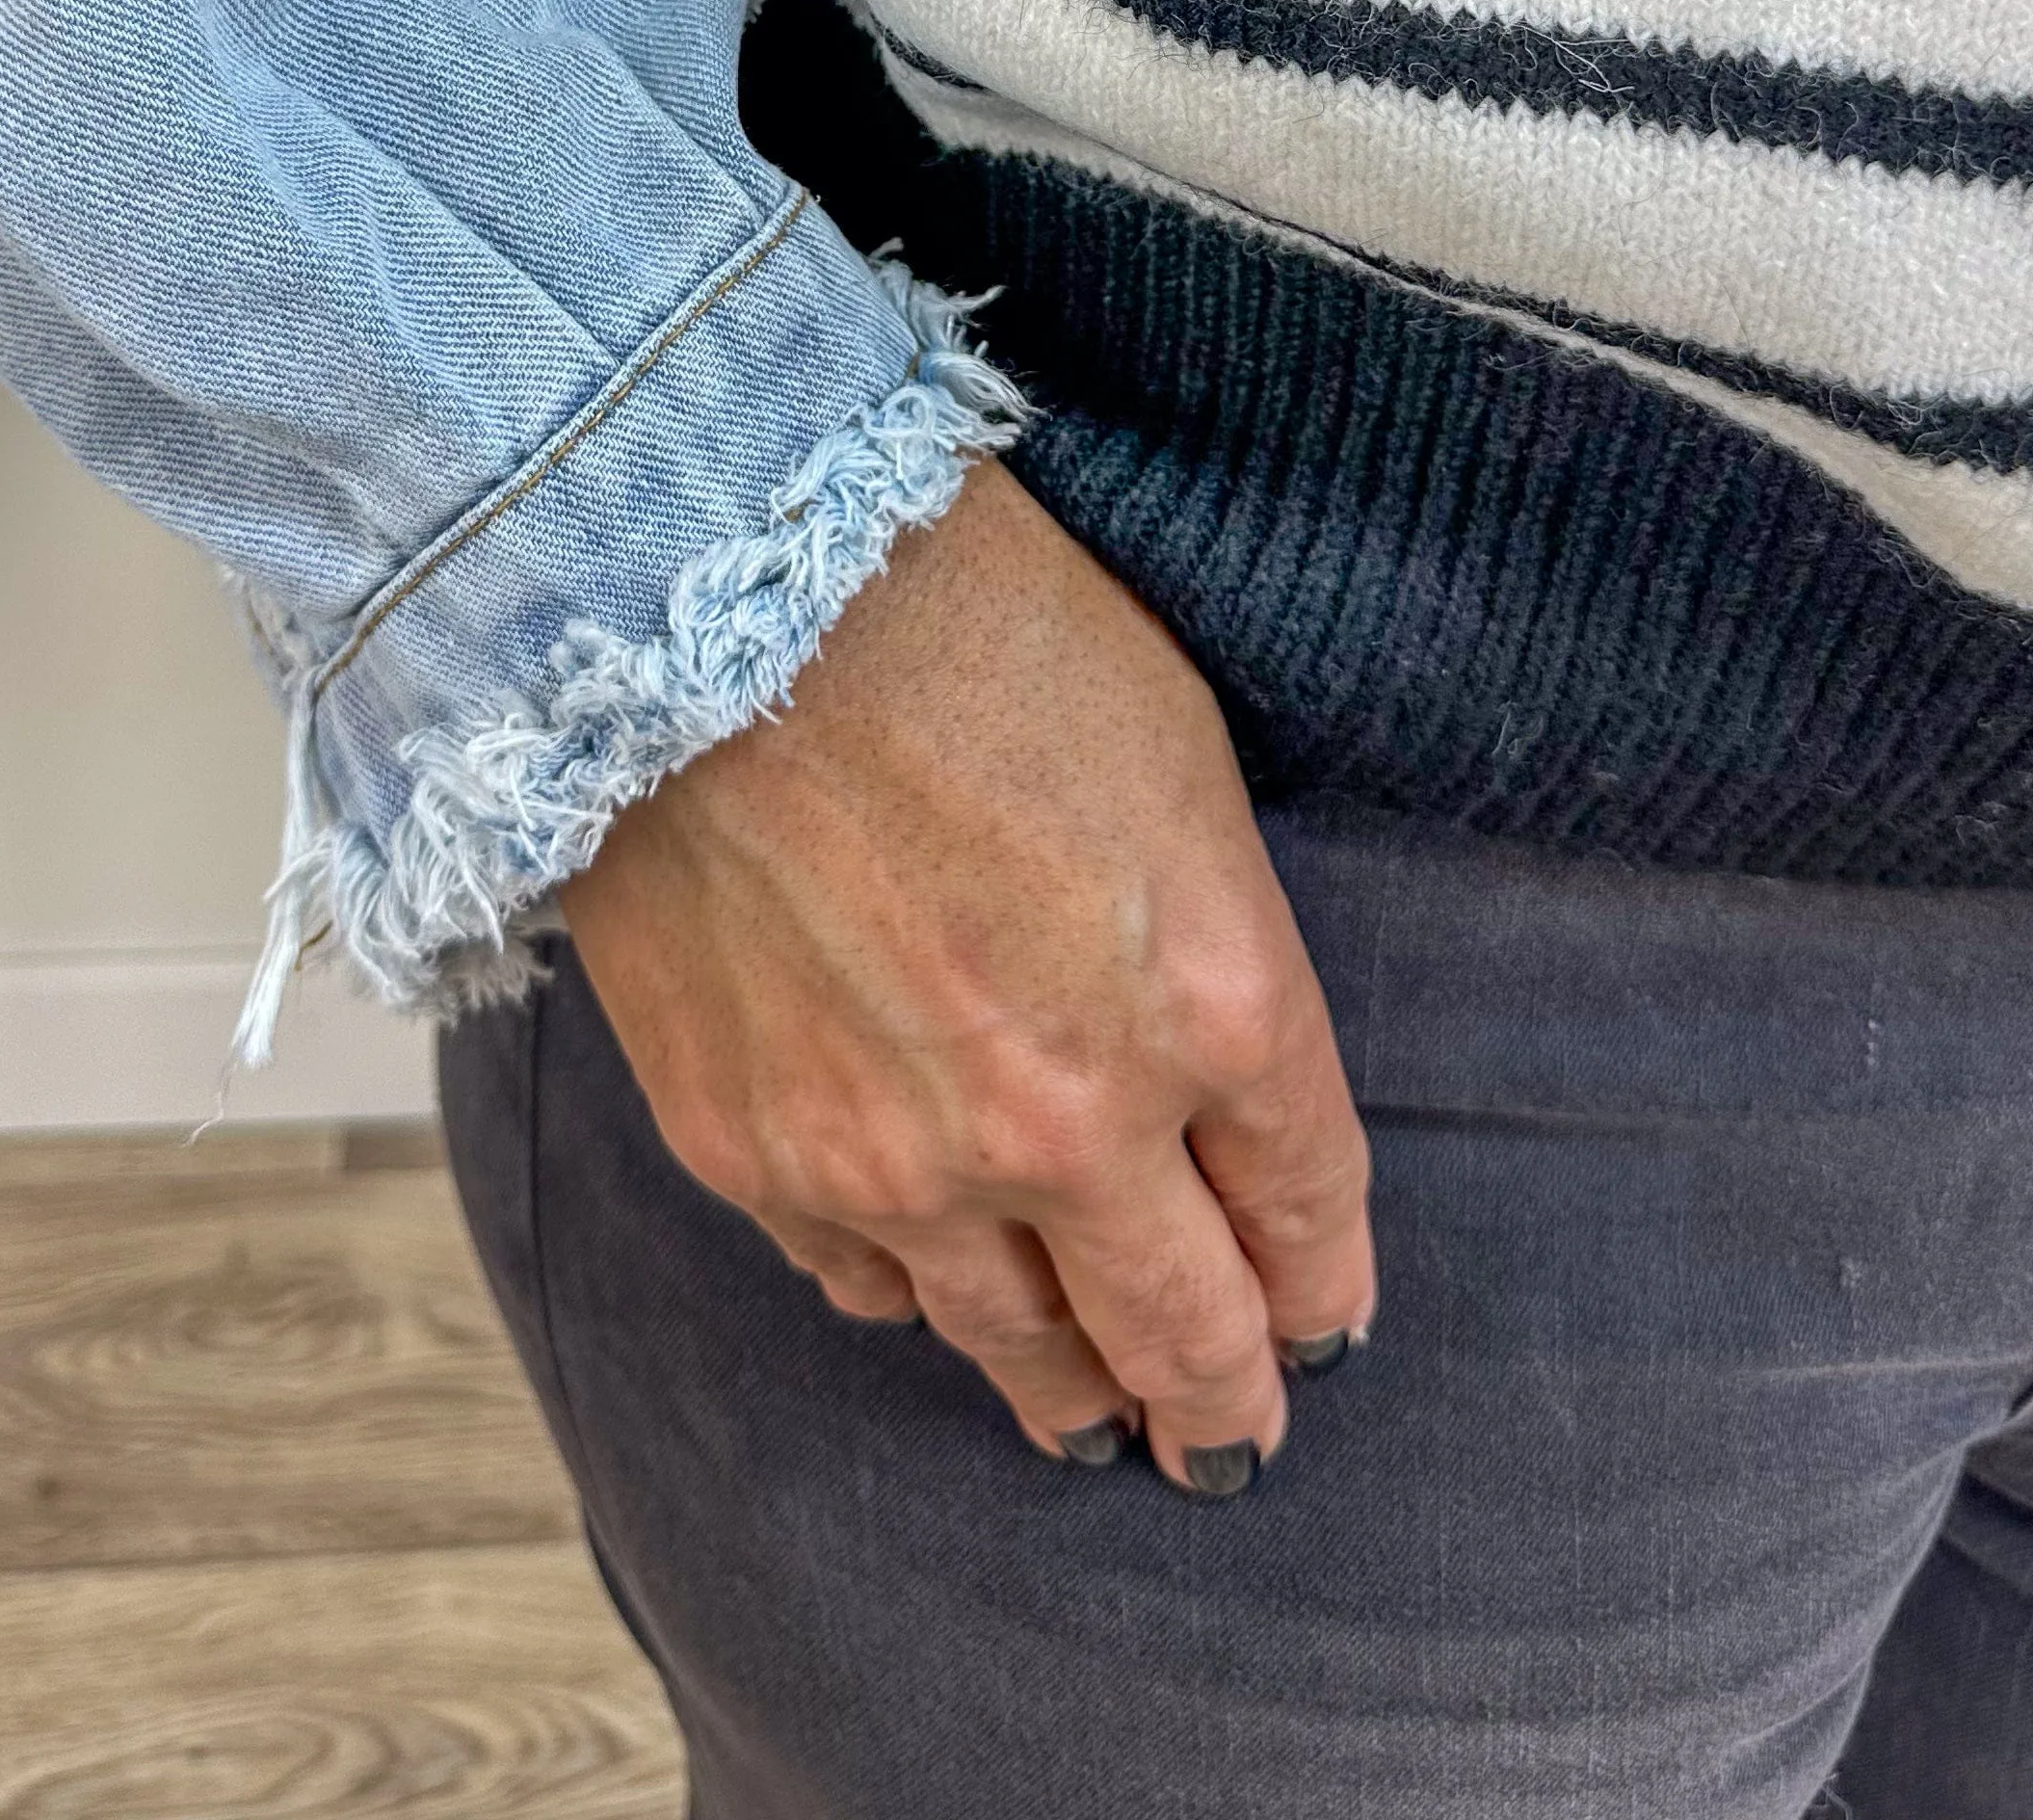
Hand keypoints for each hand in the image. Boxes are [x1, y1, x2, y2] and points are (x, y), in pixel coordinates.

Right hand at [561, 454, 1374, 1490]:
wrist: (709, 591)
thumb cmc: (966, 623)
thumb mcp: (1173, 760)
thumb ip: (1209, 951)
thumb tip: (1207, 1078)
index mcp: (1210, 1003)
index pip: (1307, 1209)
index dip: (1323, 1283)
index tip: (1323, 1324)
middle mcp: (1074, 1124)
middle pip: (1184, 1330)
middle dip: (1225, 1401)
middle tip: (1236, 1442)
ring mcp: (903, 1161)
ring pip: (1017, 1348)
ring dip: (1070, 1392)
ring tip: (1091, 1423)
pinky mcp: (757, 1153)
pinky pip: (862, 1286)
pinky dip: (909, 1296)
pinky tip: (927, 1294)